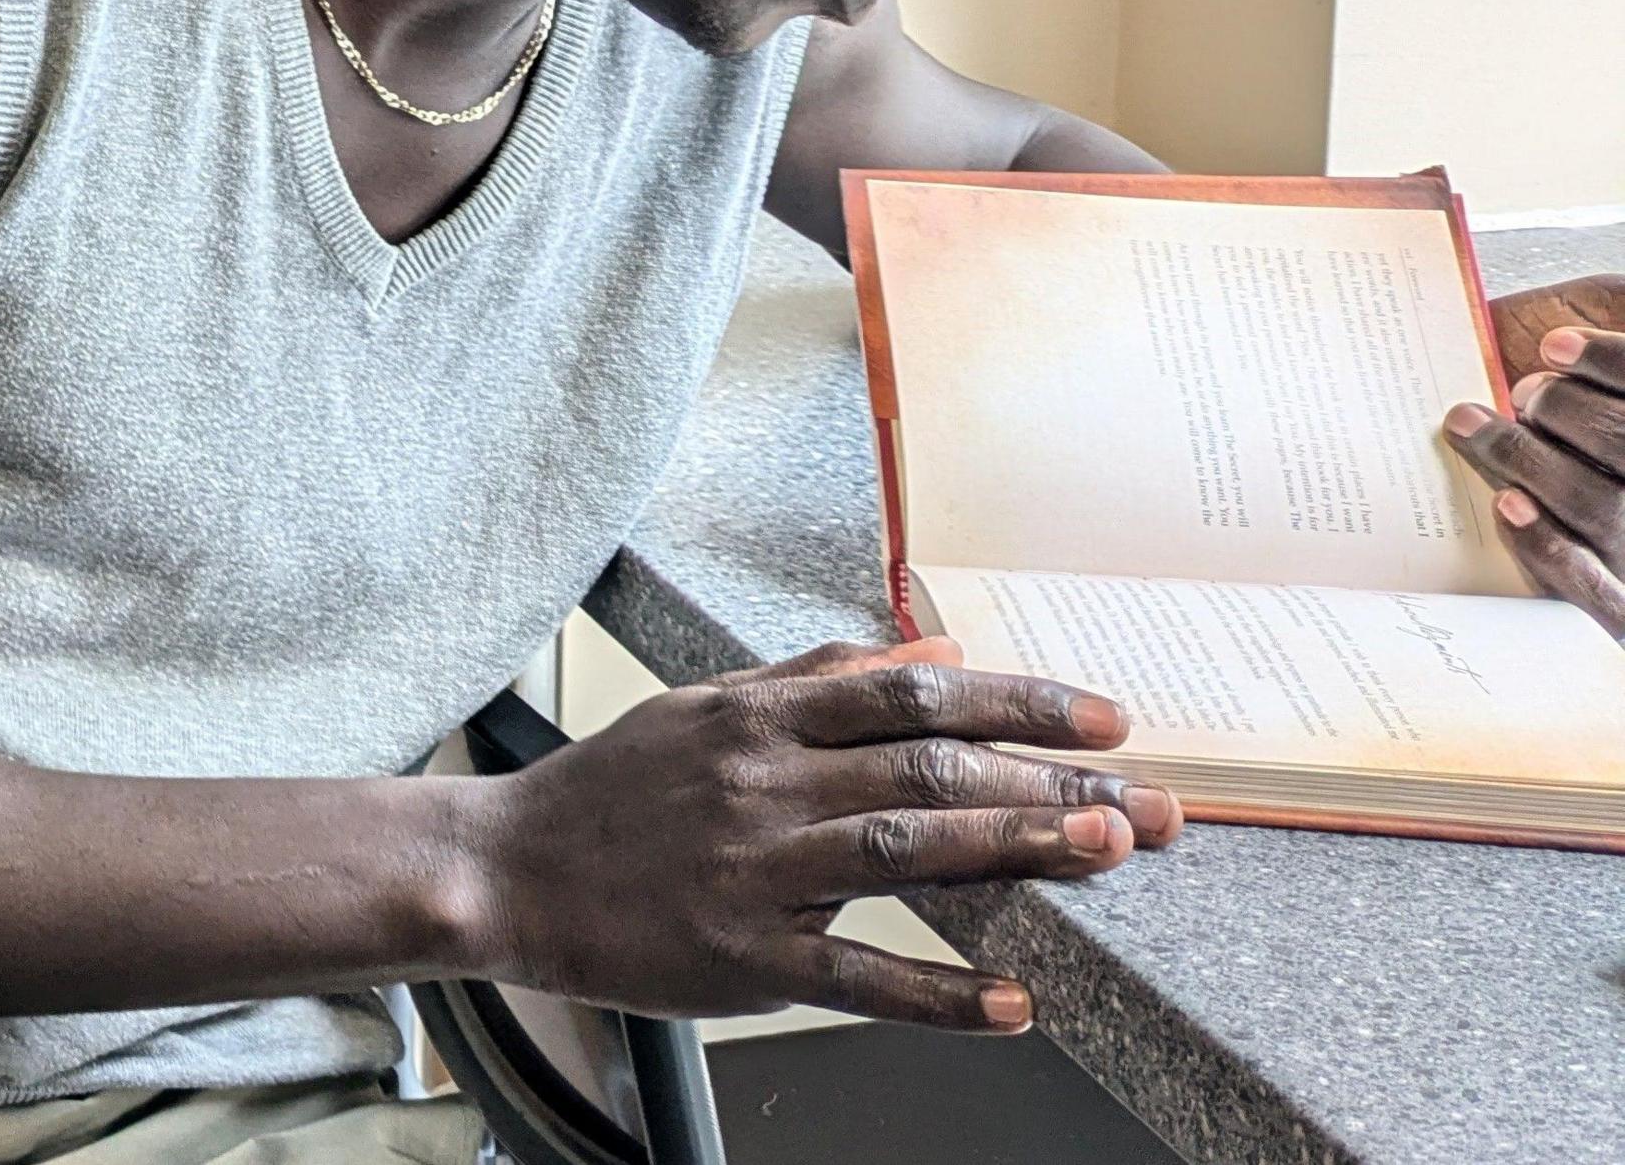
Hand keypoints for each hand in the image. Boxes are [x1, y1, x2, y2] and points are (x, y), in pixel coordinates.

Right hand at [452, 638, 1178, 1031]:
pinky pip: (852, 973)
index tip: (1104, 718)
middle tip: (1152, 801)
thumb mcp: (703, 708)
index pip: (911, 694)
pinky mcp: (739, 954)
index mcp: (757, 718)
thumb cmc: (606, 795)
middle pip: (928, 769)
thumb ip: (815, 677)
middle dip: (1052, 783)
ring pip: (903, 849)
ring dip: (1016, 852)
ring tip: (1109, 855)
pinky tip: (1008, 1005)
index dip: (1017, 702)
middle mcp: (762, 781)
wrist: (500, 870)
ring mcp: (752, 869)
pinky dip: (936, 991)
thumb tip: (931, 647)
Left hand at [1448, 274, 1624, 633]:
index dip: (1612, 362)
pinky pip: (1590, 586)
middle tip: (1522, 392)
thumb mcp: (1588, 333)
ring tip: (1474, 426)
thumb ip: (1588, 319)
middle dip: (1563, 409)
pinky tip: (1506, 503)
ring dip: (1529, 459)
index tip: (1551, 345)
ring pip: (1601, 505)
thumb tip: (1529, 312)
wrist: (1578, 512)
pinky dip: (1545, 544)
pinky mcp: (1616, 603)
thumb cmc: (1575, 420)